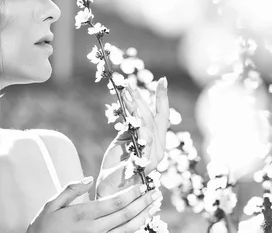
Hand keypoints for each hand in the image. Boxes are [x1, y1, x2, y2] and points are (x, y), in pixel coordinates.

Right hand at [27, 178, 161, 232]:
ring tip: (153, 207)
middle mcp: (94, 229)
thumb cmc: (43, 227)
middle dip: (143, 203)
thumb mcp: (51, 204)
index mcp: (84, 214)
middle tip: (155, 193)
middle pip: (126, 215)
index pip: (115, 202)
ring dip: (143, 217)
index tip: (142, 185)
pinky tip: (141, 224)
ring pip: (127, 230)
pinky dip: (133, 232)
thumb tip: (89, 178)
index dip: (132, 194)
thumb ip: (70, 189)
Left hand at [96, 77, 169, 197]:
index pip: (161, 116)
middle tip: (128, 85)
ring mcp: (154, 157)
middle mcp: (159, 149)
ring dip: (135, 107)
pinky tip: (129, 112)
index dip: (162, 98)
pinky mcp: (145, 164)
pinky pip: (141, 139)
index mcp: (156, 142)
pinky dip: (135, 124)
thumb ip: (131, 127)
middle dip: (140, 99)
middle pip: (152, 118)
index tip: (163, 80)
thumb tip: (130, 107)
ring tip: (125, 94)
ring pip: (147, 126)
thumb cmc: (116, 167)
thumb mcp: (123, 142)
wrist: (109, 191)